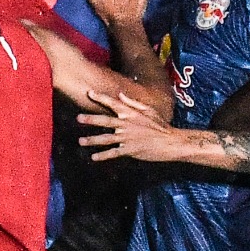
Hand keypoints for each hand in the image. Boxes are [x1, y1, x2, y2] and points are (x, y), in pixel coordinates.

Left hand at [79, 88, 195, 165]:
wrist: (170, 142)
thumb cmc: (160, 126)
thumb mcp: (149, 111)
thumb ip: (133, 103)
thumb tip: (120, 94)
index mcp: (132, 114)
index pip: (114, 103)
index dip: (101, 97)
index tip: (89, 92)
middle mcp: (128, 124)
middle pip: (106, 121)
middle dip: (91, 119)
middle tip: (78, 118)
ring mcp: (128, 138)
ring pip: (106, 139)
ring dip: (92, 140)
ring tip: (81, 141)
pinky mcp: (130, 150)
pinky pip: (114, 153)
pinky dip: (103, 156)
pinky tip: (94, 157)